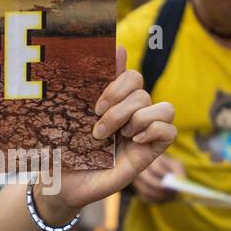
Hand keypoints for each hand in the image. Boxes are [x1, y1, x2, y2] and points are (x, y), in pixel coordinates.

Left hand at [51, 46, 175, 210]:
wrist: (61, 184)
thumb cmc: (63, 149)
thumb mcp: (71, 114)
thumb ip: (90, 82)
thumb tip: (116, 46)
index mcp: (114, 102)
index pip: (132, 76)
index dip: (119, 82)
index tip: (96, 104)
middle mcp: (131, 114)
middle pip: (142, 91)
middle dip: (119, 107)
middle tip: (98, 128)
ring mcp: (142, 133)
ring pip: (163, 107)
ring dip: (138, 118)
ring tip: (120, 136)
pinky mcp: (150, 152)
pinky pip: (169, 131)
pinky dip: (154, 130)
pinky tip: (135, 141)